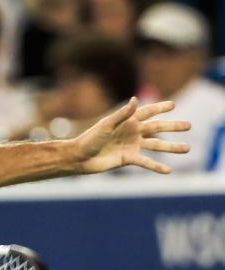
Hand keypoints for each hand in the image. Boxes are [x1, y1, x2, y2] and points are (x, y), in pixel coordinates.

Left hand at [74, 97, 190, 173]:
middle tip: (189, 126)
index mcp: (127, 121)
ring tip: (187, 148)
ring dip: (171, 147)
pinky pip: (146, 162)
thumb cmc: (90, 138)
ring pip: (156, 146)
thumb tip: (135, 99)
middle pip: (157, 128)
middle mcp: (132, 132)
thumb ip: (122, 114)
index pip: (147, 112)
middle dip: (173, 127)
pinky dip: (157, 166)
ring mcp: (132, 146)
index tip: (173, 105)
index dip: (160, 108)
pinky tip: (169, 170)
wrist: (80, 157)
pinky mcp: (128, 159)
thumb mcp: (106, 124)